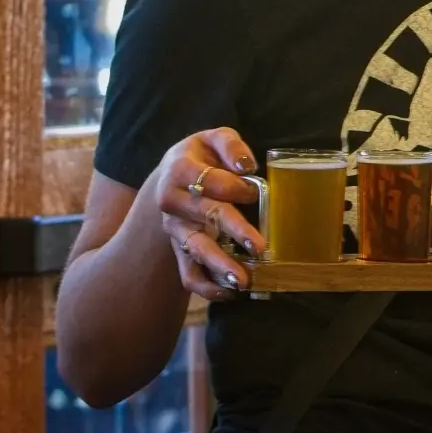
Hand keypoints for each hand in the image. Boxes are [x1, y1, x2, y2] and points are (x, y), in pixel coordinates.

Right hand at [149, 128, 266, 299]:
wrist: (170, 178)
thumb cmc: (202, 157)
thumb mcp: (213, 138)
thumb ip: (230, 145)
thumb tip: (246, 165)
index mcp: (180, 170)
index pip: (210, 180)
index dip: (235, 186)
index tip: (254, 191)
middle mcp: (173, 202)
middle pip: (205, 215)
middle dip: (233, 230)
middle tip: (260, 246)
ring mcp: (175, 229)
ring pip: (194, 249)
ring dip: (218, 266)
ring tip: (243, 282)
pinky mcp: (179, 250)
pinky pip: (187, 273)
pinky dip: (206, 287)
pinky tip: (229, 294)